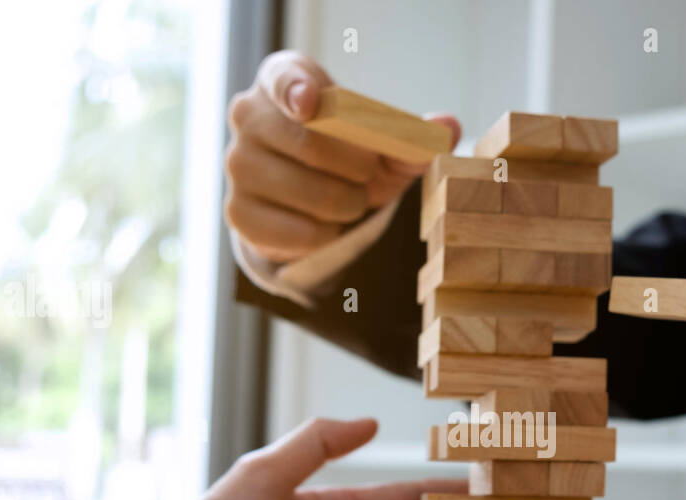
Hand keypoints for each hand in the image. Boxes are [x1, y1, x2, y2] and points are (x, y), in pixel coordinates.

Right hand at [224, 50, 460, 261]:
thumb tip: (448, 127)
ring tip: (346, 200)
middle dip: (357, 169)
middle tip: (367, 175)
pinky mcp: (239, 213)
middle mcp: (248, 116)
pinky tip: (323, 223)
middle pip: (311, 144)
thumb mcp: (380, 145)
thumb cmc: (345, 158)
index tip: (313, 105)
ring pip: (311, 194)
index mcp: (282, 81)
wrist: (308, 202)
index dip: (298, 90)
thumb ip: (413, 137)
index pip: (284, 78)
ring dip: (347, 206)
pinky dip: (326, 235)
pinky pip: (300, 233)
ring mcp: (237, 165)